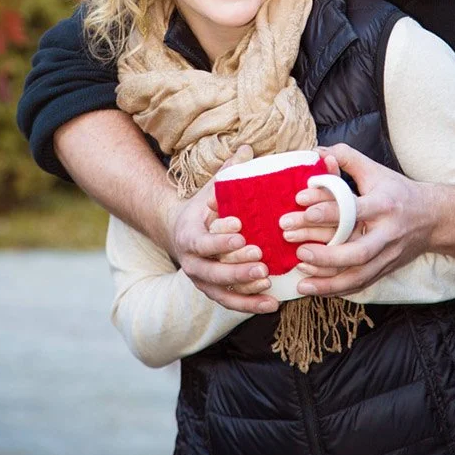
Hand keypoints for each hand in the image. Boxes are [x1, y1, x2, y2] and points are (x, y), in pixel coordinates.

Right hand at [170, 145, 278, 313]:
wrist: (183, 234)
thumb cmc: (204, 209)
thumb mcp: (211, 190)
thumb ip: (228, 173)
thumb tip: (247, 149)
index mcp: (189, 238)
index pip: (203, 241)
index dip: (220, 239)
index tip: (240, 230)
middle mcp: (192, 264)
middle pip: (213, 271)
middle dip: (237, 267)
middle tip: (261, 260)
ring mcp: (202, 282)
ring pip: (222, 291)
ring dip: (245, 290)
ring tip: (268, 284)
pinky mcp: (214, 293)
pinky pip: (230, 303)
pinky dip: (249, 305)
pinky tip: (271, 305)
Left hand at [283, 143, 438, 298]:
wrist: (432, 217)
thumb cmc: (398, 192)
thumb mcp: (375, 170)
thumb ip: (346, 158)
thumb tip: (316, 152)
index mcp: (383, 204)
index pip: (354, 209)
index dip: (328, 210)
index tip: (303, 207)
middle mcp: (387, 233)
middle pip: (358, 252)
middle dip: (327, 255)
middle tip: (298, 251)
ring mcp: (387, 255)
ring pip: (358, 275)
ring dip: (328, 281)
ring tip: (301, 277)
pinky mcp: (385, 270)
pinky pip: (359, 285)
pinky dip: (336, 290)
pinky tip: (314, 288)